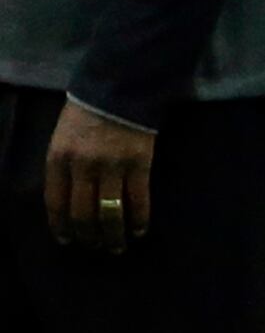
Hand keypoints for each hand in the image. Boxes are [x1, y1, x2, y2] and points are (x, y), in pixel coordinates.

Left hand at [42, 100, 154, 252]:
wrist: (120, 86)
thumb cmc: (87, 111)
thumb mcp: (63, 137)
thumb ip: (64, 166)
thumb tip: (72, 199)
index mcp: (58, 159)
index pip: (55, 203)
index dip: (61, 226)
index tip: (67, 240)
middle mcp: (82, 167)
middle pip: (83, 212)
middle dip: (89, 235)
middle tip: (96, 247)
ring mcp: (112, 166)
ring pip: (109, 212)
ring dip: (113, 234)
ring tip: (117, 246)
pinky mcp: (140, 164)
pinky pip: (138, 199)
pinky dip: (139, 218)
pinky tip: (140, 229)